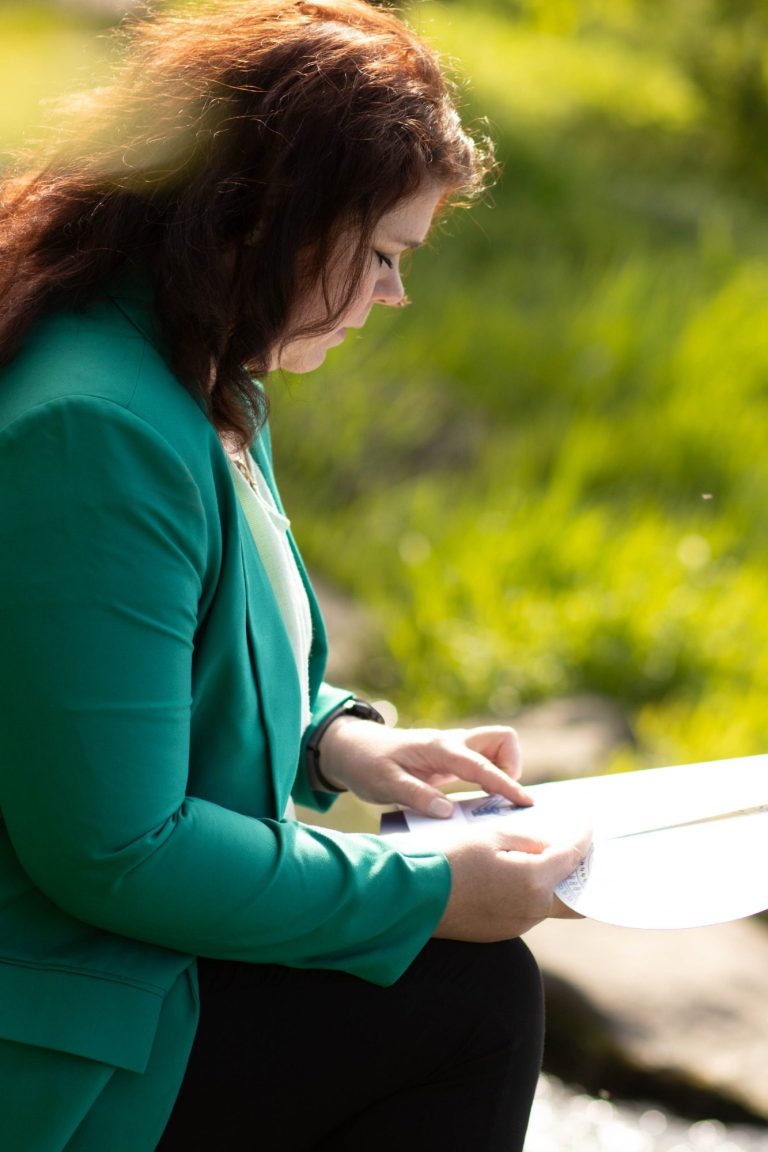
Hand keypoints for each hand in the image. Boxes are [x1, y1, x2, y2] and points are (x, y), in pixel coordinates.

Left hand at [317, 718, 530, 815]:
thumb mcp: (384, 783)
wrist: (353, 749)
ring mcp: (453, 749)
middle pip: (501, 739)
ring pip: (495, 747)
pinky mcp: (451, 759)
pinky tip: (483, 799)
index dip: (505, 784)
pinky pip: (483, 761)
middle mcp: (451, 743)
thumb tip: (448, 812)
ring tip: (492, 801)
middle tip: (501, 798)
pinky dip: (491, 775)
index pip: (481, 765)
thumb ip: (416, 795)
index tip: (525, 802)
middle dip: (512, 765)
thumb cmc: (367, 764)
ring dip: (502, 770)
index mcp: (438, 748)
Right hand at [433, 825, 591, 940]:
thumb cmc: (451, 859)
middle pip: (574, 898)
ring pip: (549, 905)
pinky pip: (527, 913)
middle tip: (578, 854)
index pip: (571, 858)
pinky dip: (531, 895)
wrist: (417, 897)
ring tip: (546, 861)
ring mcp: (518, 925)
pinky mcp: (502, 933)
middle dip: (580, 875)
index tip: (587, 828)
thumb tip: (551, 846)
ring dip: (552, 885)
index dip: (582, 840)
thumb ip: (529, 841)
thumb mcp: (491, 838)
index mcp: (534, 881)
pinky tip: (519, 878)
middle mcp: (533, 910)